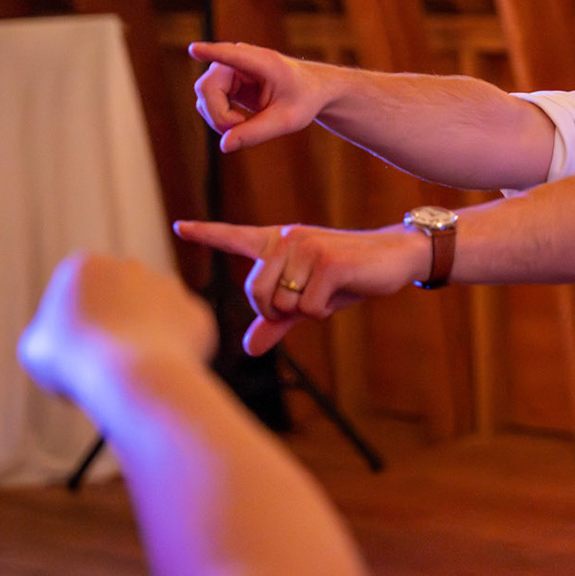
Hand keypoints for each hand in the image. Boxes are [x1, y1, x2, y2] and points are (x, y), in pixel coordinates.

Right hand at [19, 253, 216, 401]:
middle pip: (117, 300)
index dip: (73, 325)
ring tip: (131, 369)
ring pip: (151, 316)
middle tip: (104, 362)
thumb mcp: (36, 349)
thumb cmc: (74, 361)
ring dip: (144, 338)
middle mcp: (131, 267)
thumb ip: (49, 333)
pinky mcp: (196, 311)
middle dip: (113, 324)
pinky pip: (180, 336)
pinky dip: (170, 354)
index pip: (78, 294)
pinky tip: (157, 369)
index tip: (71, 350)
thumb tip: (63, 335)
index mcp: (85, 265)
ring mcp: (168, 287)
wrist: (133, 374)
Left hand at [173, 219, 425, 354]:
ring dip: (307, 310)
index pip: (235, 237)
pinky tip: (343, 289)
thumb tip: (248, 348)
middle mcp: (286, 238)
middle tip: (311, 298)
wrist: (395, 258)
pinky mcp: (327, 261)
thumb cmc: (349, 278)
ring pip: (282, 304)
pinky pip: (308, 308)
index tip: (179, 226)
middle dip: (281, 310)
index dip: (206, 233)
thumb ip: (276, 321)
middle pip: (256, 295)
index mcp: (278, 243)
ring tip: (331, 288)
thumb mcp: (309, 300)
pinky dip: (324, 310)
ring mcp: (306, 247)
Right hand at [190, 41, 330, 153]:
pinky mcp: (224, 80)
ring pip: (204, 96)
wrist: (310, 90)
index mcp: (262, 62)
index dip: (211, 53)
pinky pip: (207, 102)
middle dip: (219, 115)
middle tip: (241, 129)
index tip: (195, 49)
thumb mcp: (286, 121)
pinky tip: (241, 121)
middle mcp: (240, 59)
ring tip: (246, 125)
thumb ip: (256, 133)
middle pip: (207, 88)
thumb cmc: (303, 100)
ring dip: (219, 118)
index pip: (231, 55)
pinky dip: (220, 117)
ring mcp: (228, 68)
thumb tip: (224, 146)